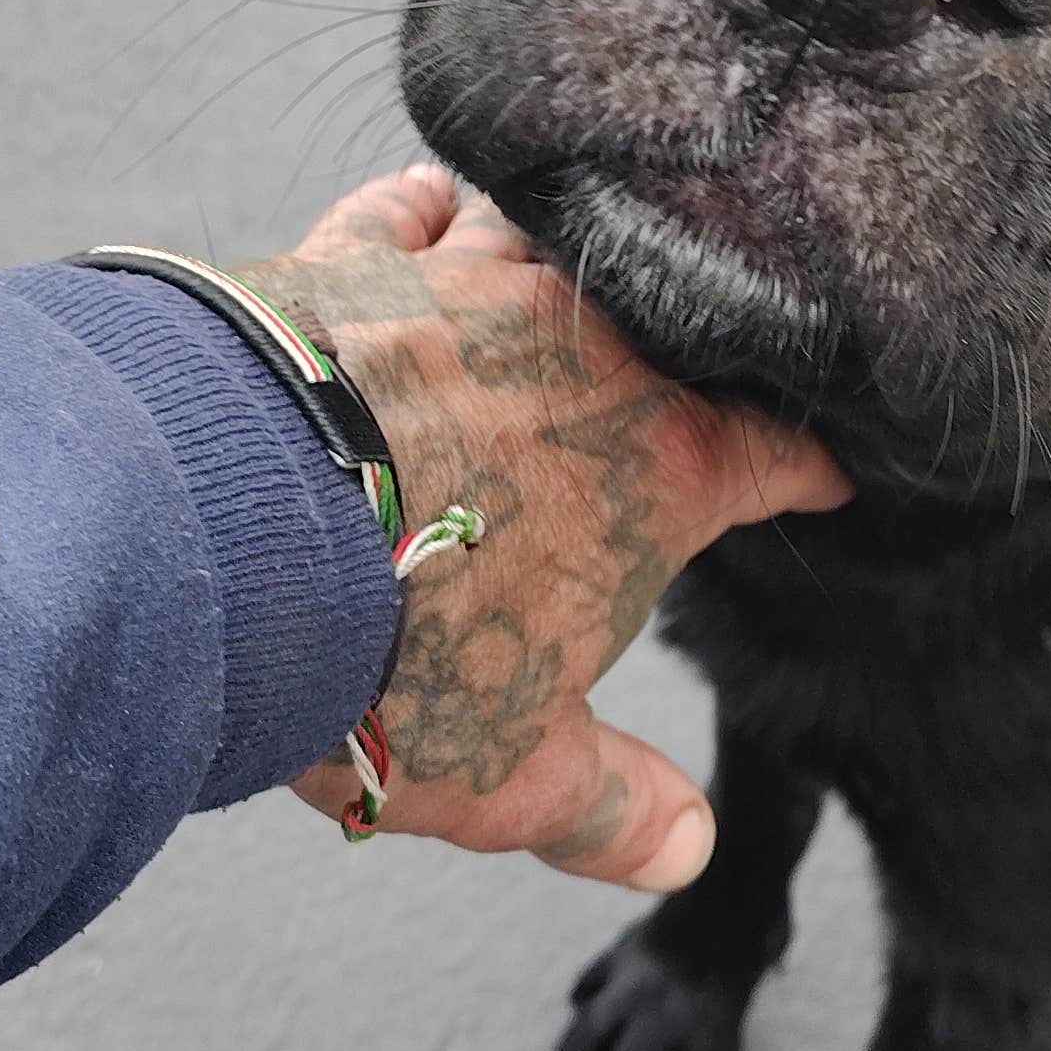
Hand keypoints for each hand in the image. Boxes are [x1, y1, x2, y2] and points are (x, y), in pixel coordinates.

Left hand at [247, 165, 847, 890]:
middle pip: (685, 320)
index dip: (809, 467)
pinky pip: (411, 206)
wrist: (224, 544)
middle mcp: (588, 348)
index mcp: (662, 466)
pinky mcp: (355, 255)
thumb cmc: (389, 663)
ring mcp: (472, 286)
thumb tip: (690, 846)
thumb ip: (614, 808)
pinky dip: (427, 205)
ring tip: (584, 266)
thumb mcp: (516, 774)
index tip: (825, 473)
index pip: (776, 453)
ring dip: (573, 253)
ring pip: (553, 237)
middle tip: (714, 352)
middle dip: (710, 340)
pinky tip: (431, 204)